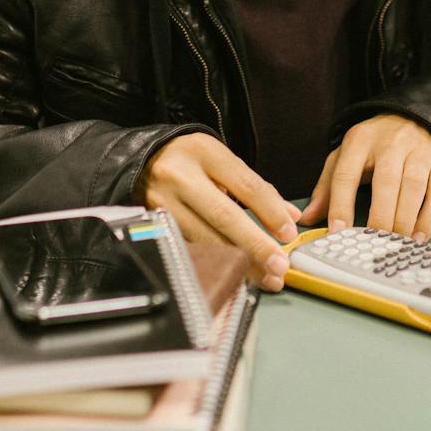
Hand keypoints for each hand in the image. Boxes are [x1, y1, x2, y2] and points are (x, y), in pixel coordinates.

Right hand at [139, 133, 299, 290]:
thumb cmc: (189, 160)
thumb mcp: (221, 160)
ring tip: (264, 277)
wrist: (140, 160)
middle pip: (224, 216)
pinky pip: (191, 248)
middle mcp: (180, 176)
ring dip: (238, 262)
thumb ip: (255, 187)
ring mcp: (162, 202)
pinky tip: (235, 274)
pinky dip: (216, 263)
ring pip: (205, 239)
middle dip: (255, 245)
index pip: (245, 185)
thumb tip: (291, 218)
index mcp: (204, 152)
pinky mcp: (154, 226)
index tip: (289, 234)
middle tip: (279, 266)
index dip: (270, 212)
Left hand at [300, 115, 430, 241]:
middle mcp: (391, 143)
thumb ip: (327, 186)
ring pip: (413, 188)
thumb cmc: (377, 144)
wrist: (420, 118)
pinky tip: (418, 236)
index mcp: (360, 140)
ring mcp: (420, 152)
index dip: (340, 205)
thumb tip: (309, 217)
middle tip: (374, 243)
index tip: (338, 231)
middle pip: (385, 182)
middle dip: (379, 217)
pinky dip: (429, 218)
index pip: (346, 174)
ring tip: (396, 243)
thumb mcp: (347, 156)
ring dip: (404, 221)